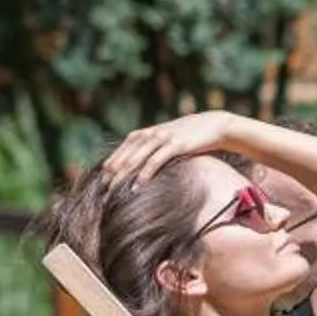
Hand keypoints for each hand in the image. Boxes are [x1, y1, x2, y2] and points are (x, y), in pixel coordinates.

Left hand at [99, 111, 253, 181]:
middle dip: (112, 173)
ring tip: (113, 190)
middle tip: (101, 189)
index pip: (121, 151)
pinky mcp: (176, 145)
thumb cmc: (191, 136)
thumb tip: (141, 165)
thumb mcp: (167, 139)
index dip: (109, 165)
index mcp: (144, 133)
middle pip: (124, 156)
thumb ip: (152, 148)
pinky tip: (137, 186)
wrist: (216, 125)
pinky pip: (155, 161)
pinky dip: (144, 174)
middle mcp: (150, 134)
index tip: (100, 181)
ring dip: (123, 175)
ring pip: (135, 159)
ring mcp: (162, 138)